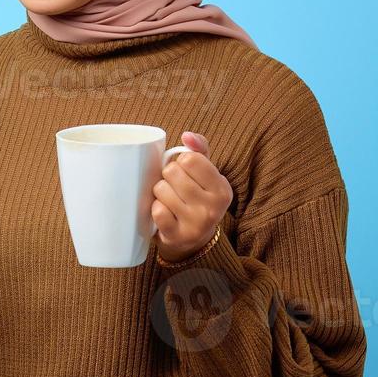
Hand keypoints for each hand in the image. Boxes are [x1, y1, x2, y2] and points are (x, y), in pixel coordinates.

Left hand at [151, 131, 231, 262]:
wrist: (194, 241)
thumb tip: (187, 135)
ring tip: (169, 200)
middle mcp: (213, 207)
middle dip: (168, 177)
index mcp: (222, 188)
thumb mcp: (206, 175)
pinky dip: (155, 209)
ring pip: (161, 189)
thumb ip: (199, 150)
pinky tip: (164, 214)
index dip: (180, 162)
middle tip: (175, 188)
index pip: (189, 158)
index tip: (185, 173)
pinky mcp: (177, 236)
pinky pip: (156, 211)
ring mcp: (195, 223)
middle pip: (172, 172)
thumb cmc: (197, 199)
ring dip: (159, 193)